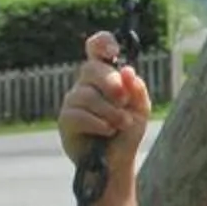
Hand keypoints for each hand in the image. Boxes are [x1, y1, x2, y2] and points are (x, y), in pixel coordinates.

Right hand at [58, 31, 150, 166]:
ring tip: (121, 124)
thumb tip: (127, 71)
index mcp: (104, 75)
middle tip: (124, 100)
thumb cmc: (127, 132)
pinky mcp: (65, 120)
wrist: (117, 163)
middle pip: (90, 68)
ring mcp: (73, 101)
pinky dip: (98, 123)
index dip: (101, 43)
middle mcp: (85, 84)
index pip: (96, 48)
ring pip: (86, 95)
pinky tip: (107, 131)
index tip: (113, 52)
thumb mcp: (140, 109)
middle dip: (111, 83)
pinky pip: (78, 114)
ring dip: (109, 111)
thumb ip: (137, 89)